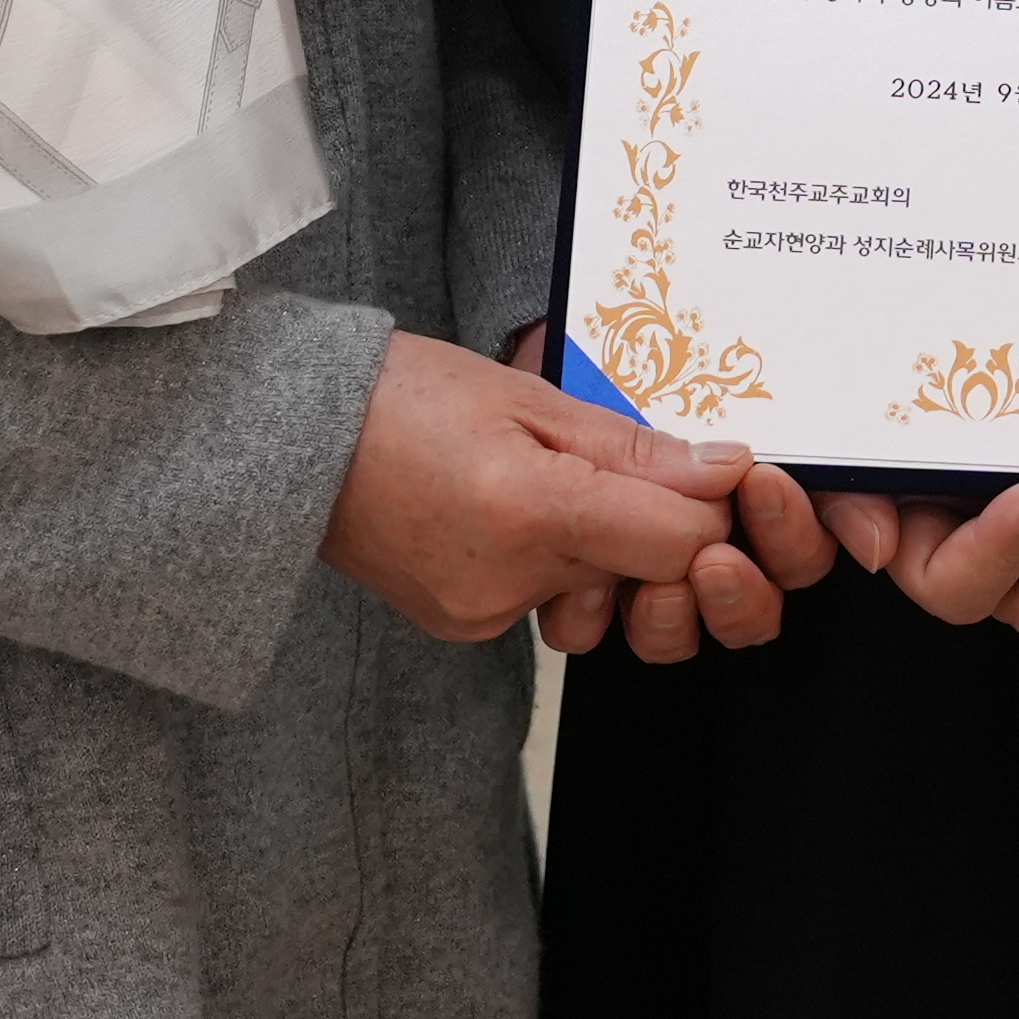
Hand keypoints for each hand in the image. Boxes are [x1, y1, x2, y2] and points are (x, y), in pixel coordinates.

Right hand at [319, 326, 750, 643]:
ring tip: (551, 479)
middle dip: (654, 518)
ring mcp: (483, 613)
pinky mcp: (463, 624)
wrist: (294, 440)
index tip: (707, 465)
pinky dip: (551, 553)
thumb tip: (724, 474)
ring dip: (601, 540)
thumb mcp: (529, 394)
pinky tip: (512, 504)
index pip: (682, 544)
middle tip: (621, 460)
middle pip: (644, 569)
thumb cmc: (401, 396)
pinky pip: (545, 596)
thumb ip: (633, 446)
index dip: (710, 504)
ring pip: (599, 587)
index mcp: (532, 510)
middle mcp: (509, 581)